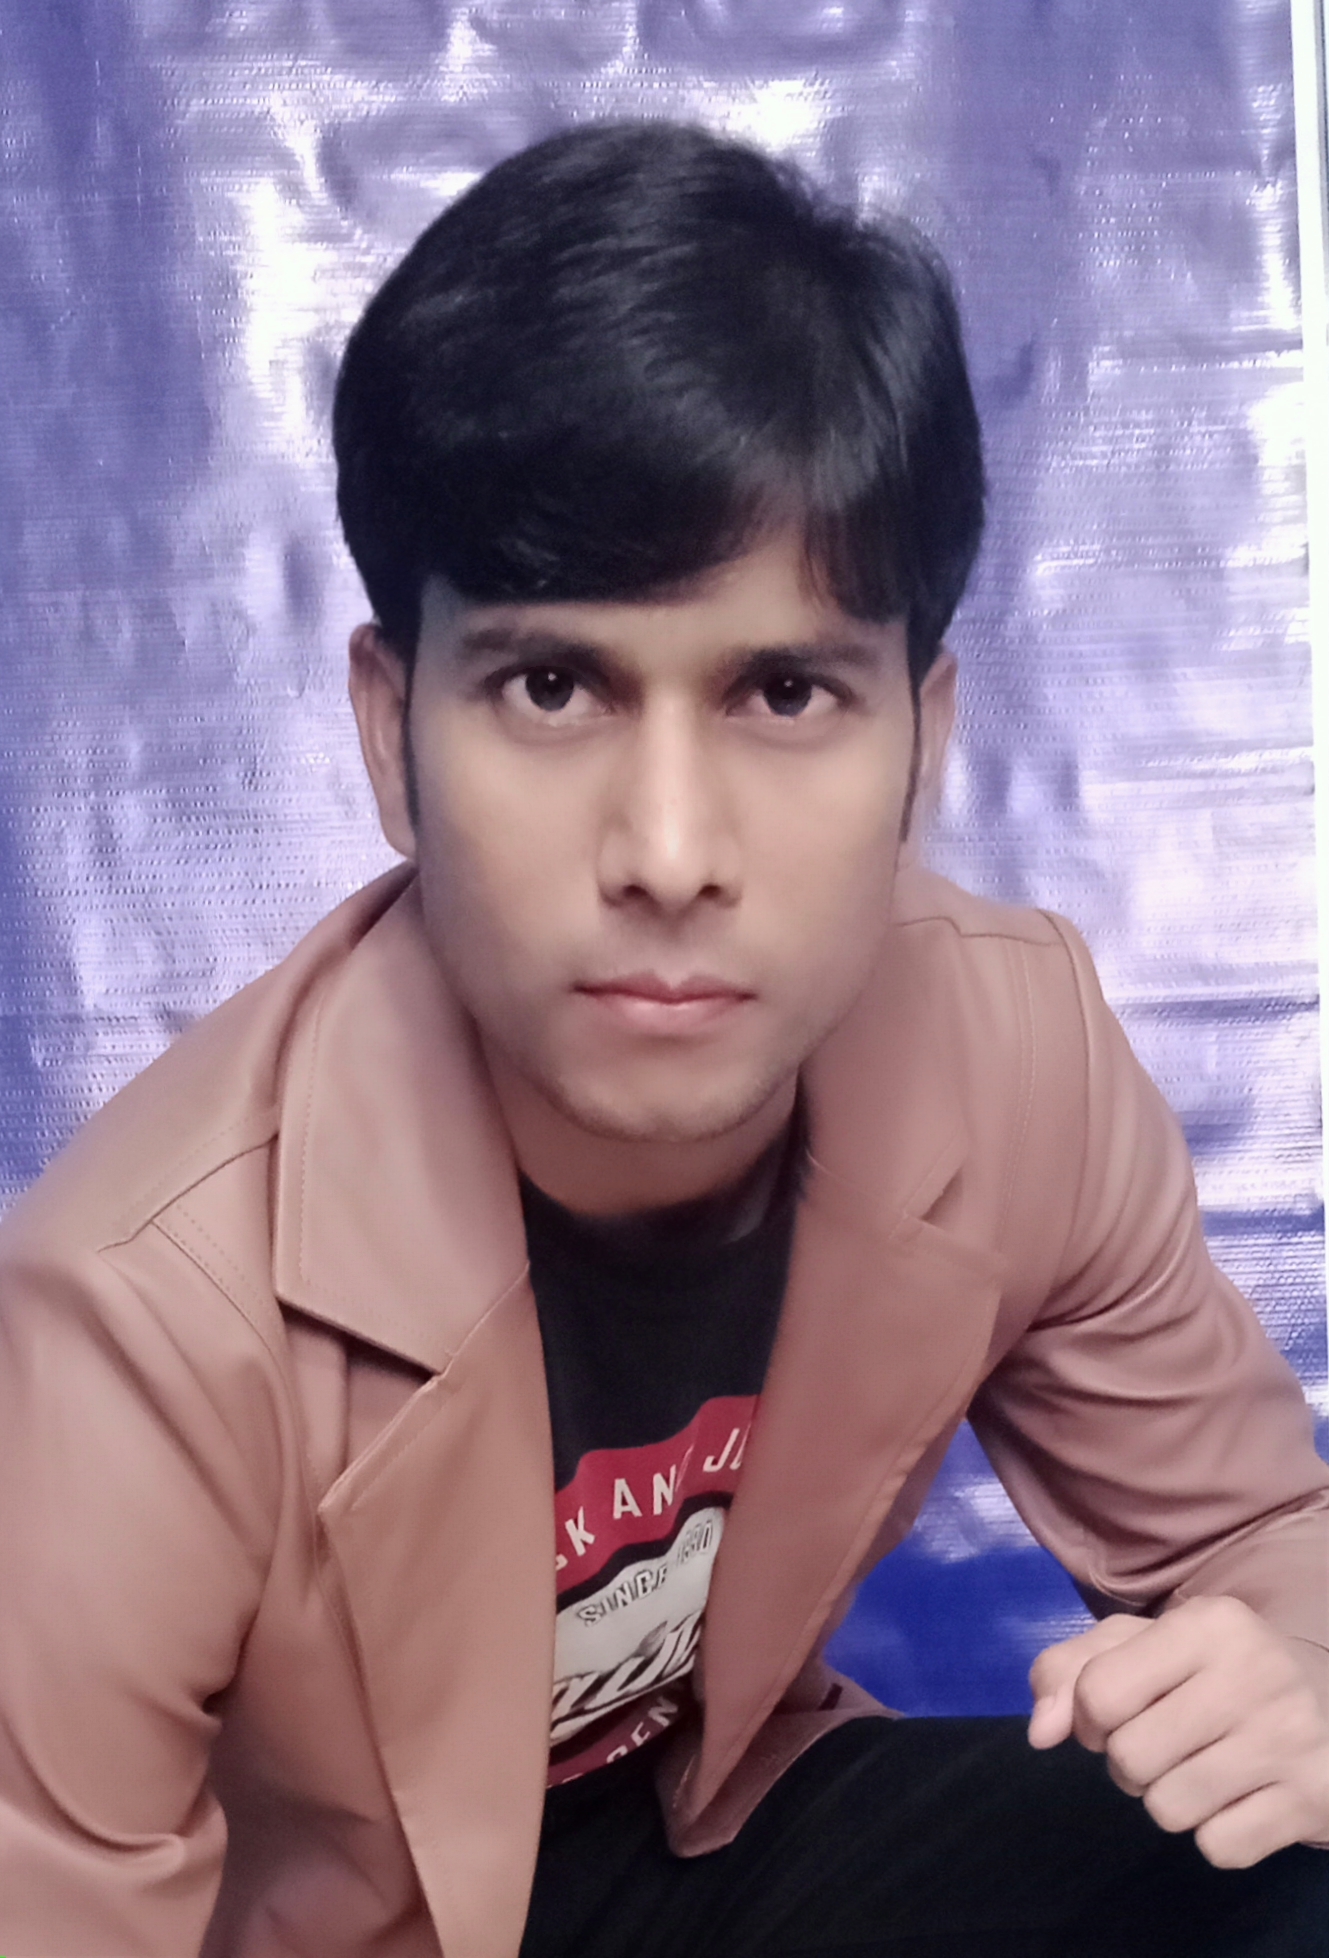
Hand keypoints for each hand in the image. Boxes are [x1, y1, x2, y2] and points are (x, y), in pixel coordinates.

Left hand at [1027, 1596, 1328, 1867]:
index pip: (1099, 1692)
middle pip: (1129, 1759)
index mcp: (1208, 1624)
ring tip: (1201, 1767)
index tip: (1116, 1713)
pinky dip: (1216, 1832)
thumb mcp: (1144, 1646)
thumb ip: (1072, 1671)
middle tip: (1167, 1742)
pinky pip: (1218, 1848)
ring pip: (1168, 1810)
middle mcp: (1255, 1675)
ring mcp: (1291, 1741)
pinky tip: (1241, 1796)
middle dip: (1130, 1762)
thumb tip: (1040, 1732)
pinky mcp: (1314, 1801)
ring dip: (1169, 1799)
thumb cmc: (1215, 1668)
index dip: (1089, 1717)